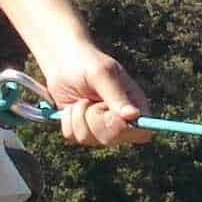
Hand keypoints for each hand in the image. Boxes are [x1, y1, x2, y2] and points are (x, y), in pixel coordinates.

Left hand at [35, 41, 150, 147]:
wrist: (60, 63)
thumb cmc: (86, 63)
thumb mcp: (102, 73)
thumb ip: (116, 94)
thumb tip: (133, 115)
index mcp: (134, 104)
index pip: (142, 131)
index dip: (126, 129)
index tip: (109, 114)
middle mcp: (120, 120)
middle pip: (112, 138)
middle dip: (94, 119)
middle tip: (88, 100)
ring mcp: (100, 128)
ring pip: (89, 139)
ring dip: (78, 117)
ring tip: (81, 100)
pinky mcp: (83, 131)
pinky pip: (74, 137)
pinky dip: (68, 120)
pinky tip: (71, 107)